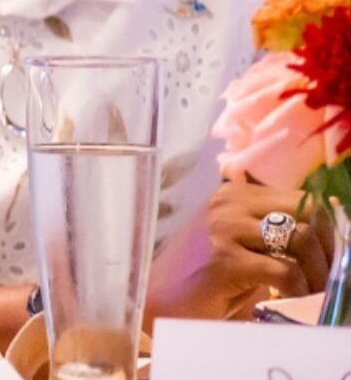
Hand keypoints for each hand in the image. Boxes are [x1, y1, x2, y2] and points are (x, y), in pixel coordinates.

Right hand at [147, 179, 329, 319]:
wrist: (160, 297)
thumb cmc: (202, 271)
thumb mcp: (238, 238)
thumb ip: (268, 226)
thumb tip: (322, 229)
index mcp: (234, 192)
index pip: (301, 197)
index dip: (325, 226)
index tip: (331, 252)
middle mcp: (229, 203)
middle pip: (306, 211)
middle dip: (327, 246)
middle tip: (326, 273)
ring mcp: (225, 229)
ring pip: (300, 238)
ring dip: (316, 270)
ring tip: (312, 288)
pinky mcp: (226, 260)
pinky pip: (285, 271)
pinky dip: (298, 288)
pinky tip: (291, 297)